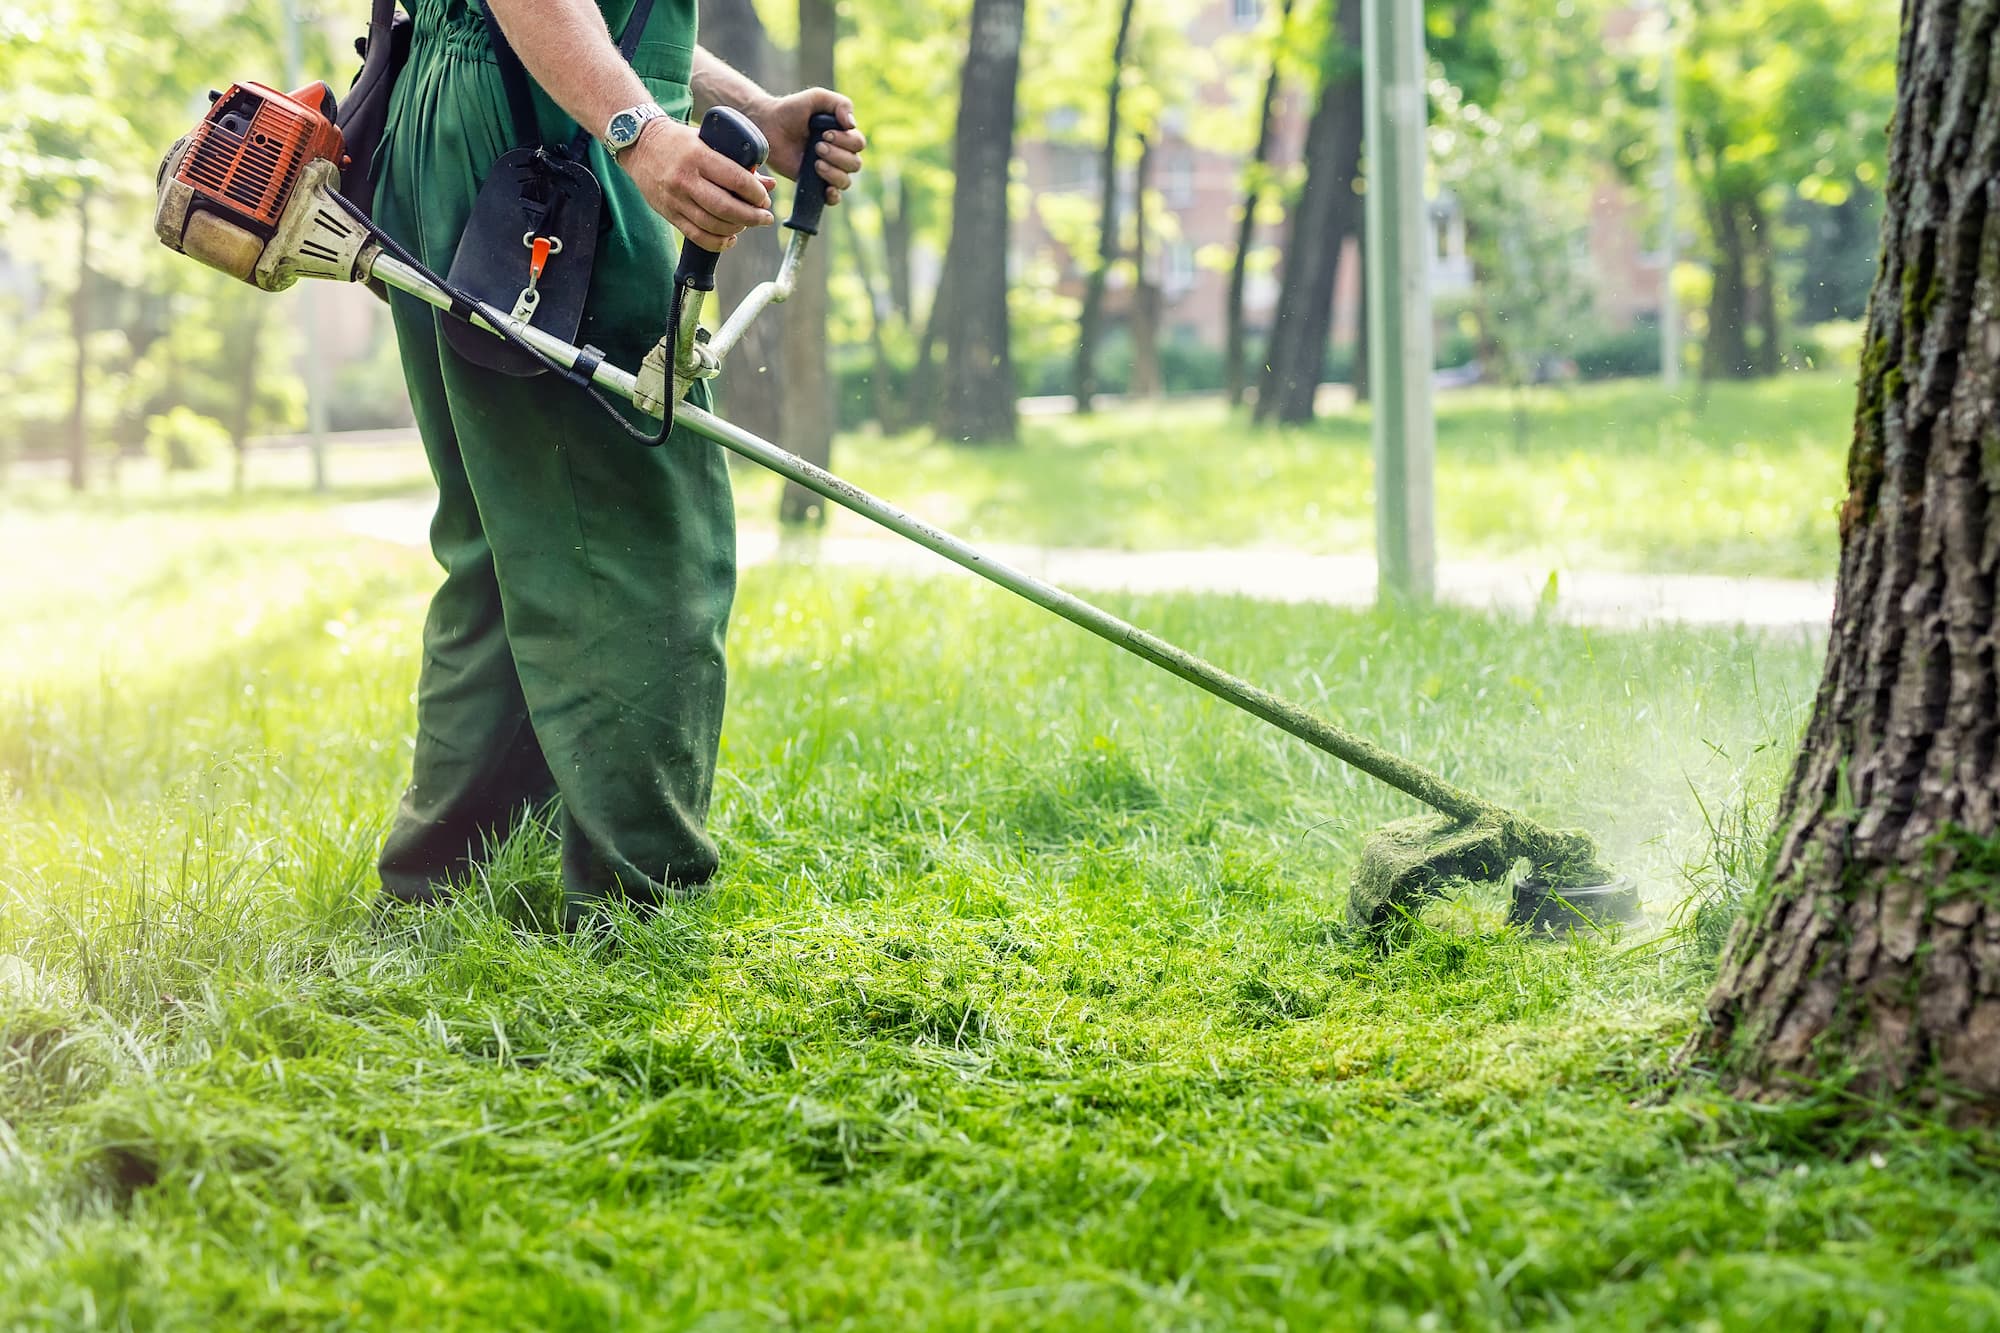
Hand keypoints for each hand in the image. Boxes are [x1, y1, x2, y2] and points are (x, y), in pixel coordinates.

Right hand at [621, 118, 776, 250]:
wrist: (639, 144)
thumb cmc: (679, 142)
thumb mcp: (708, 142)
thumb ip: (738, 163)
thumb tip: (769, 185)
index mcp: (698, 156)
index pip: (735, 180)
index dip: (756, 194)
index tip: (764, 198)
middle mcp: (685, 179)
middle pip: (726, 208)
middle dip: (752, 216)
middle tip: (765, 217)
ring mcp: (675, 199)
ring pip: (713, 225)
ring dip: (737, 228)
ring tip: (748, 224)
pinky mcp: (668, 213)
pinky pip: (696, 236)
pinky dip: (718, 242)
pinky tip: (730, 238)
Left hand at [747, 88, 866, 205]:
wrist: (768, 125)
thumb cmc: (792, 109)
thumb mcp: (817, 98)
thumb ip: (840, 104)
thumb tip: (852, 125)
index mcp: (843, 135)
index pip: (858, 144)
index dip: (845, 141)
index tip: (824, 133)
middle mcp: (839, 154)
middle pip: (855, 164)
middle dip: (838, 156)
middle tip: (817, 147)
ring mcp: (828, 170)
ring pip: (846, 181)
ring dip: (834, 173)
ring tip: (816, 163)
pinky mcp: (815, 184)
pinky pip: (834, 198)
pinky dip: (834, 196)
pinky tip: (826, 189)